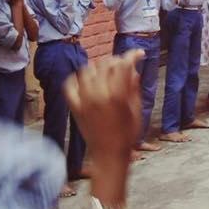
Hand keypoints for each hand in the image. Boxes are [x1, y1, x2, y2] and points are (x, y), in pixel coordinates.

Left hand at [64, 50, 144, 175]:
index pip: (123, 65)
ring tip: (106, 73)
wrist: (108, 155)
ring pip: (87, 70)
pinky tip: (85, 80)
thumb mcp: (136, 109)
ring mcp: (84, 100)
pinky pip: (70, 84)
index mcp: (118, 96)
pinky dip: (77, 78)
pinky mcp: (74, 106)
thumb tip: (132, 70)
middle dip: (117, 61)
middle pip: (106, 64)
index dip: (132, 56)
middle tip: (124, 64)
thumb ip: (134, 87)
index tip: (138, 54)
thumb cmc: (127, 134)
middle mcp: (99, 95)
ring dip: (98, 67)